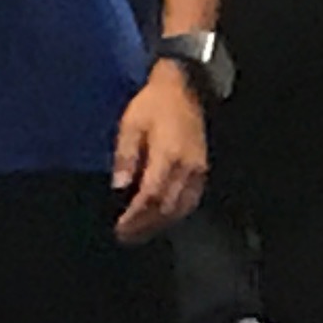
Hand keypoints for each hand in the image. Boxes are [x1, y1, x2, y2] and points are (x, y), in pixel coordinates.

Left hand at [110, 69, 208, 241]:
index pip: (150, 196)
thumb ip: (126, 156)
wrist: (184, 87)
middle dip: (145, 226)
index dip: (135, 217)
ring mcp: (197, 169)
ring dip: (161, 224)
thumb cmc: (153, 103)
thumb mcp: (131, 124)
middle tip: (126, 236)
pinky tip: (163, 217)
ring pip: (181, 207)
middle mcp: (186, 167)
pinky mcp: (202, 168)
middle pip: (166, 208)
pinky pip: (191, 199)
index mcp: (167, 155)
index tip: (120, 228)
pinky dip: (176, 213)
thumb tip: (119, 186)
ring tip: (141, 232)